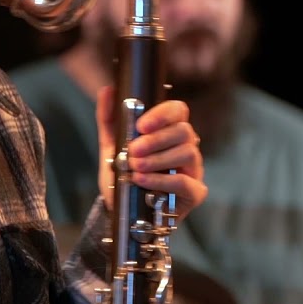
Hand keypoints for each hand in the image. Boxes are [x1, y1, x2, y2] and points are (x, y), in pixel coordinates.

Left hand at [95, 85, 205, 221]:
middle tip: (133, 151)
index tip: (140, 125)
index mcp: (169, 132)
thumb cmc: (122, 176)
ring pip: (188, 153)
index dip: (162, 114)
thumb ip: (108, 118)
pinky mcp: (194, 193)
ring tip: (135, 168)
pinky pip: (186, 182)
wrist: (121, 213)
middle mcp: (186, 147)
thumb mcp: (110, 146)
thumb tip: (108, 90)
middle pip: (184, 131)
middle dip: (156, 140)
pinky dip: (161, 180)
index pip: (178, 110)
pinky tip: (143, 180)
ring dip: (157, 160)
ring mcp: (193, 170)